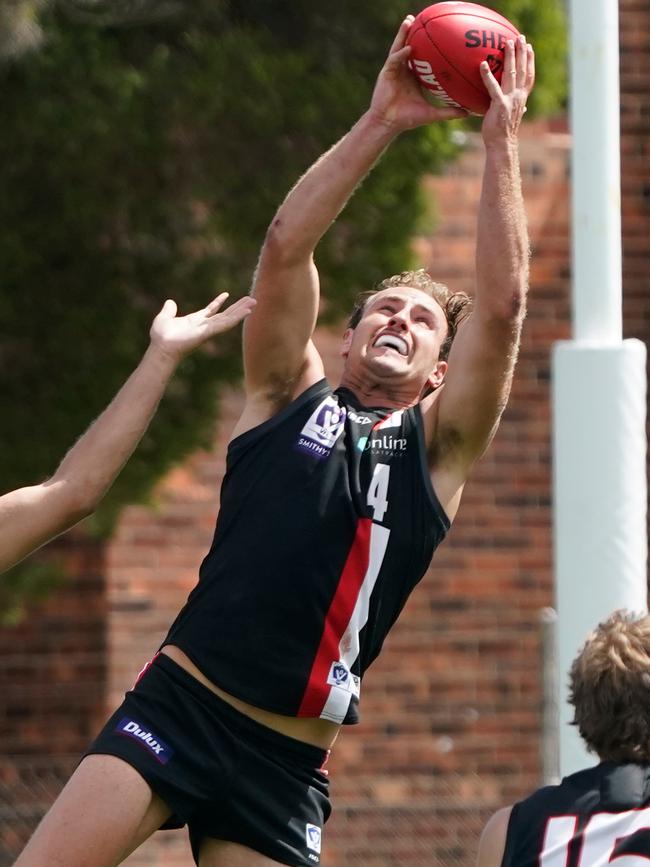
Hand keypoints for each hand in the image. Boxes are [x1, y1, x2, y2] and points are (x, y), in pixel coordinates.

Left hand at [149, 292, 255, 362]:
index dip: (219, 302)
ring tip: (254, 303)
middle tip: (251, 299)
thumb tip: (170, 302)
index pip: (211, 310)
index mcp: (196, 321)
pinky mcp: (209, 332)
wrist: (161, 348)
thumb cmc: (162, 337)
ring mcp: (209, 329)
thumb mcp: (164, 318)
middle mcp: (205, 325)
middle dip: (238, 307)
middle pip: (226, 314)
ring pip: (229, 318)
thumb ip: (169, 310)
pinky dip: (237, 318)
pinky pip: (225, 324)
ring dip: (242, 311)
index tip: (226, 294)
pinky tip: (246, 312)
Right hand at [368, 15, 466, 131]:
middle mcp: (403, 70)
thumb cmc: (407, 119)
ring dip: (403, 34)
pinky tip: (409, 48)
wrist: (388, 123)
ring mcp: (394, 70)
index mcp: (413, 76)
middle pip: (408, 46)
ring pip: (399, 47)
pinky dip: (401, 53)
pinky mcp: (386, 73)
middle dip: (414, 32)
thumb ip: (448, 112)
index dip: (426, 46)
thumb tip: (467, 114)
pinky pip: (394, 60)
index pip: (420, 57)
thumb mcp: (431, 114)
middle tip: (422, 18)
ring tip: (409, 20)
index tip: (437, 34)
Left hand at [480, 35, 534, 146]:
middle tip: (520, 37)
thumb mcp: (512, 117)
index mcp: (521, 99)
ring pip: (511, 73)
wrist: (502, 145)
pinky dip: (487, 75)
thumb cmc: (503, 133)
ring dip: (510, 57)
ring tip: (507, 43)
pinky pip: (493, 87)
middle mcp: (518, 97)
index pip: (528, 76)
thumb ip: (518, 108)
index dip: (530, 61)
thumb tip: (524, 107)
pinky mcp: (499, 105)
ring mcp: (509, 100)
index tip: (529, 48)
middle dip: (522, 53)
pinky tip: (482, 64)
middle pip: (522, 70)